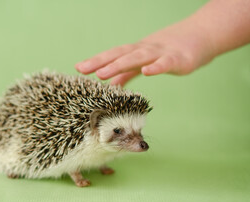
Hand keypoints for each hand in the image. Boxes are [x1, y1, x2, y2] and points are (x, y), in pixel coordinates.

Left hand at [75, 20, 214, 85]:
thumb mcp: (145, 61)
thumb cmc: (171, 50)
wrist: (203, 35)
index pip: (113, 55)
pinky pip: (167, 63)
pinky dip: (157, 66)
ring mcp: (162, 53)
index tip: (79, 68)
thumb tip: (110, 84)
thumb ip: (128, 73)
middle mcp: (145, 50)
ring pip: (138, 58)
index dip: (97, 61)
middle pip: (120, 55)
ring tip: (102, 73)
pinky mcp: (180, 59)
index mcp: (137, 51)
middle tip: (82, 70)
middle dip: (101, 62)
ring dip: (119, 65)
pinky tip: (147, 71)